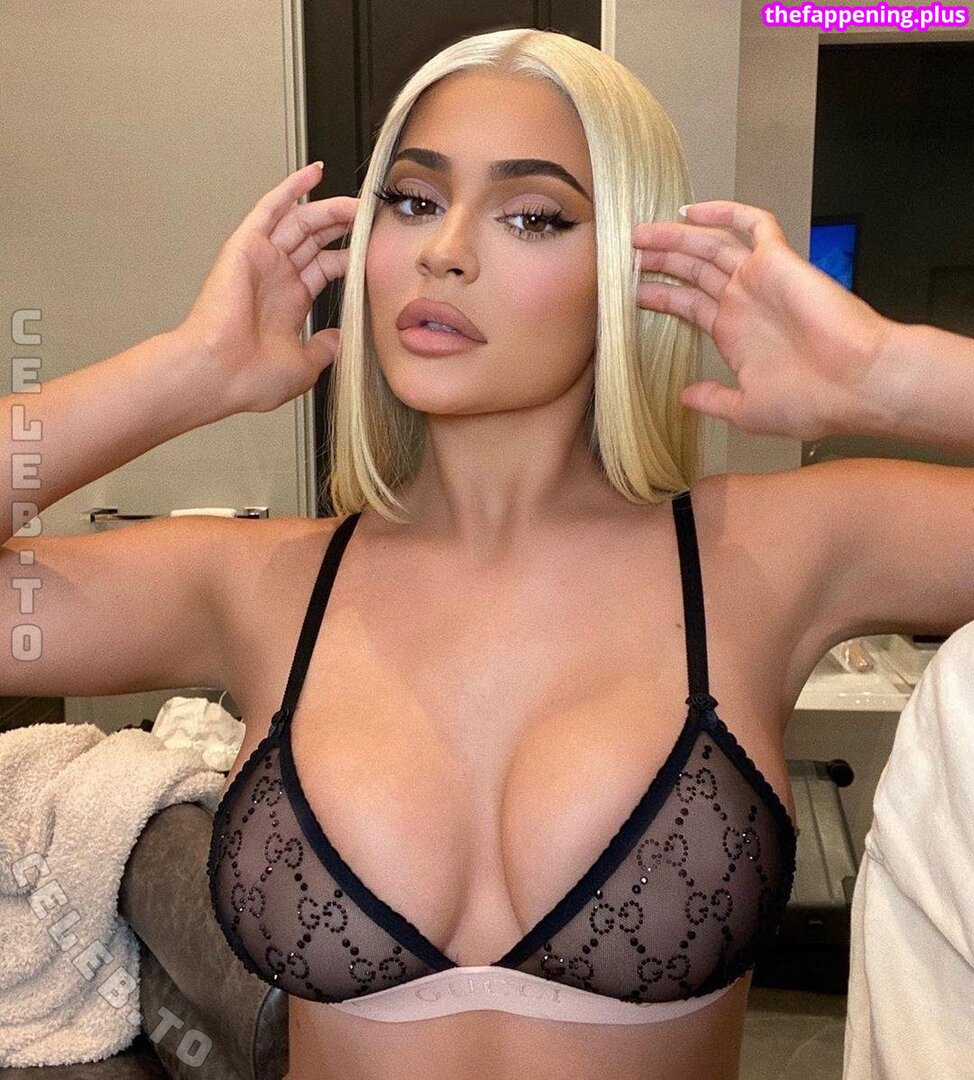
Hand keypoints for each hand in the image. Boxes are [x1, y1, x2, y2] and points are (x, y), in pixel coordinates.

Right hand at [178, 162, 358, 413]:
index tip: (374, 249)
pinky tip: (313, 173)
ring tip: (356, 202)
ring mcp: (262, 260)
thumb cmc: (250, 377)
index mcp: (289, 303)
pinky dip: (290, 189)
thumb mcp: (303, 366)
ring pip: (300, 221)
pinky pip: (270, 208)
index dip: (349, 256)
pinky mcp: (246, 246)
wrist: (218, 373)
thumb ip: (323, 349)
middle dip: (343, 227)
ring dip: (328, 208)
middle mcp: (276, 278)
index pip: (325, 267)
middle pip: (316, 240)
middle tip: (370, 218)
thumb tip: (340, 340)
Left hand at [632, 200, 892, 439]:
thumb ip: (714, 399)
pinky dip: (725, 212)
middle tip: (625, 253)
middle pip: (692, 271)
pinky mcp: (779, 261)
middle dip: (660, 261)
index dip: (660, 296)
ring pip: (709, 246)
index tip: (630, 293)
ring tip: (639, 234)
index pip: (688, 305)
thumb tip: (684, 397)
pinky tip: (691, 211)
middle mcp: (743, 302)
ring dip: (675, 238)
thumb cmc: (813, 402)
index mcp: (734, 333)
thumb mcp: (748, 409)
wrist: (858, 384)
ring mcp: (759, 279)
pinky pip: (752, 224)